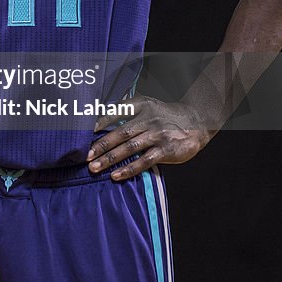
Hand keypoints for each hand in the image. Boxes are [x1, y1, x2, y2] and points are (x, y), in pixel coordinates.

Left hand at [86, 95, 209, 180]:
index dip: (100, 122)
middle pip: (120, 133)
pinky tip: (116, 176)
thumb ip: (127, 112)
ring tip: (95, 168)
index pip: (116, 112)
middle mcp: (148, 119)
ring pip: (129, 148)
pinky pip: (144, 161)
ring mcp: (157, 135)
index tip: (85, 133)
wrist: (196, 122)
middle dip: (101, 146)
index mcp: (141, 105)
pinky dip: (129, 169)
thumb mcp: (147, 106)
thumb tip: (100, 124)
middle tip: (85, 157)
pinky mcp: (165, 150)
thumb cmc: (165, 116)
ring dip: (110, 159)